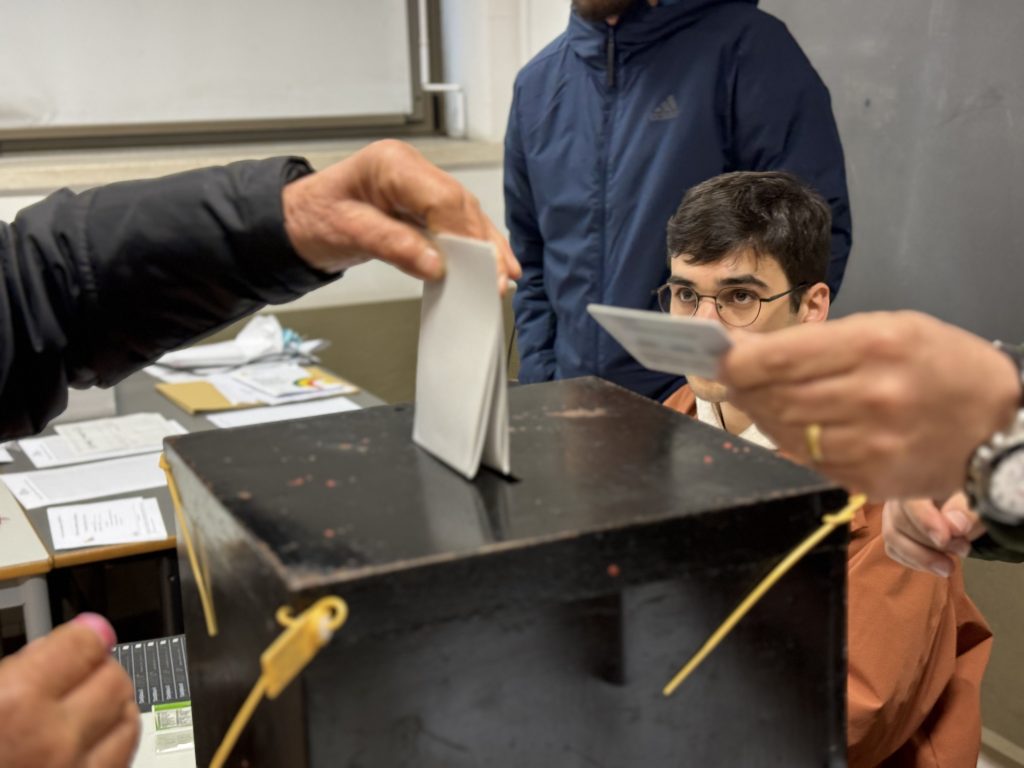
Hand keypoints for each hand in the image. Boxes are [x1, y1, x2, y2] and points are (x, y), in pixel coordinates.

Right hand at [0, 614, 139, 767]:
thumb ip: (14, 669)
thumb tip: (79, 636)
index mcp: (14, 705)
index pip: (86, 644)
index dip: (82, 637)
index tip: (81, 637)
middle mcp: (52, 741)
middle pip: (112, 679)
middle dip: (96, 671)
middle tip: (75, 674)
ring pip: (127, 719)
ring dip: (111, 706)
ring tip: (84, 706)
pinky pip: (120, 761)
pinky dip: (111, 745)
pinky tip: (88, 742)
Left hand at [282, 139, 520, 292]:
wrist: (297, 221)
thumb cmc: (315, 219)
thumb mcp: (348, 234)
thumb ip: (394, 247)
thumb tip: (435, 264)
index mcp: (391, 164)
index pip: (442, 198)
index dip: (464, 235)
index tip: (477, 268)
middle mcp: (410, 168)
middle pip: (460, 205)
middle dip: (481, 245)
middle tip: (498, 280)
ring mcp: (420, 183)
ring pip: (465, 213)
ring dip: (485, 246)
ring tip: (504, 276)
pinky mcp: (424, 202)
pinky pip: (456, 221)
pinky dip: (475, 243)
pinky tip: (494, 260)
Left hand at [719, 311, 1019, 499]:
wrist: (999, 423)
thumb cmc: (938, 364)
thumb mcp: (887, 328)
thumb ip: (816, 340)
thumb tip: (745, 350)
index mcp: (874, 346)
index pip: (776, 359)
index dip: (735, 361)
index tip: (717, 357)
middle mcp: (872, 396)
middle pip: (773, 397)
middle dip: (742, 387)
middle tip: (734, 377)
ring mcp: (871, 444)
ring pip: (783, 432)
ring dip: (761, 415)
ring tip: (762, 399)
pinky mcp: (870, 480)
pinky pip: (806, 460)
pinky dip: (790, 442)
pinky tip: (795, 425)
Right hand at [882, 492, 986, 576]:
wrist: (970, 507)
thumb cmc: (974, 497)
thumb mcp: (979, 502)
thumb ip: (968, 511)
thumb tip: (956, 526)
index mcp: (919, 475)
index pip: (910, 499)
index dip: (924, 520)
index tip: (944, 539)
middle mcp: (899, 490)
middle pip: (899, 520)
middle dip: (930, 542)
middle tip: (963, 550)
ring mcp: (892, 510)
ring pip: (893, 536)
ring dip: (922, 557)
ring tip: (949, 566)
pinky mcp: (893, 530)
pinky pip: (893, 548)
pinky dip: (915, 561)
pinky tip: (936, 565)